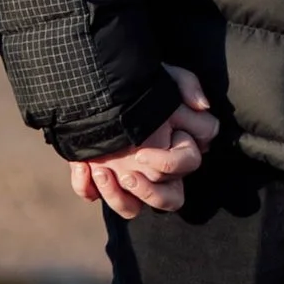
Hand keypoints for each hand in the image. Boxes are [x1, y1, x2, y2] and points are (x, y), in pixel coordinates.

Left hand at [70, 66, 218, 220]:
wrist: (97, 81)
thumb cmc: (138, 80)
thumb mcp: (163, 74)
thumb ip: (187, 84)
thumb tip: (201, 106)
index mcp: (175, 148)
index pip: (188, 165)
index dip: (172, 163)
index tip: (145, 150)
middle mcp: (154, 169)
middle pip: (170, 199)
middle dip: (151, 192)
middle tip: (128, 175)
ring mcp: (127, 176)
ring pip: (133, 208)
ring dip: (117, 197)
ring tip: (101, 171)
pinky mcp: (99, 177)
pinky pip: (93, 195)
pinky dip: (86, 187)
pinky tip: (81, 166)